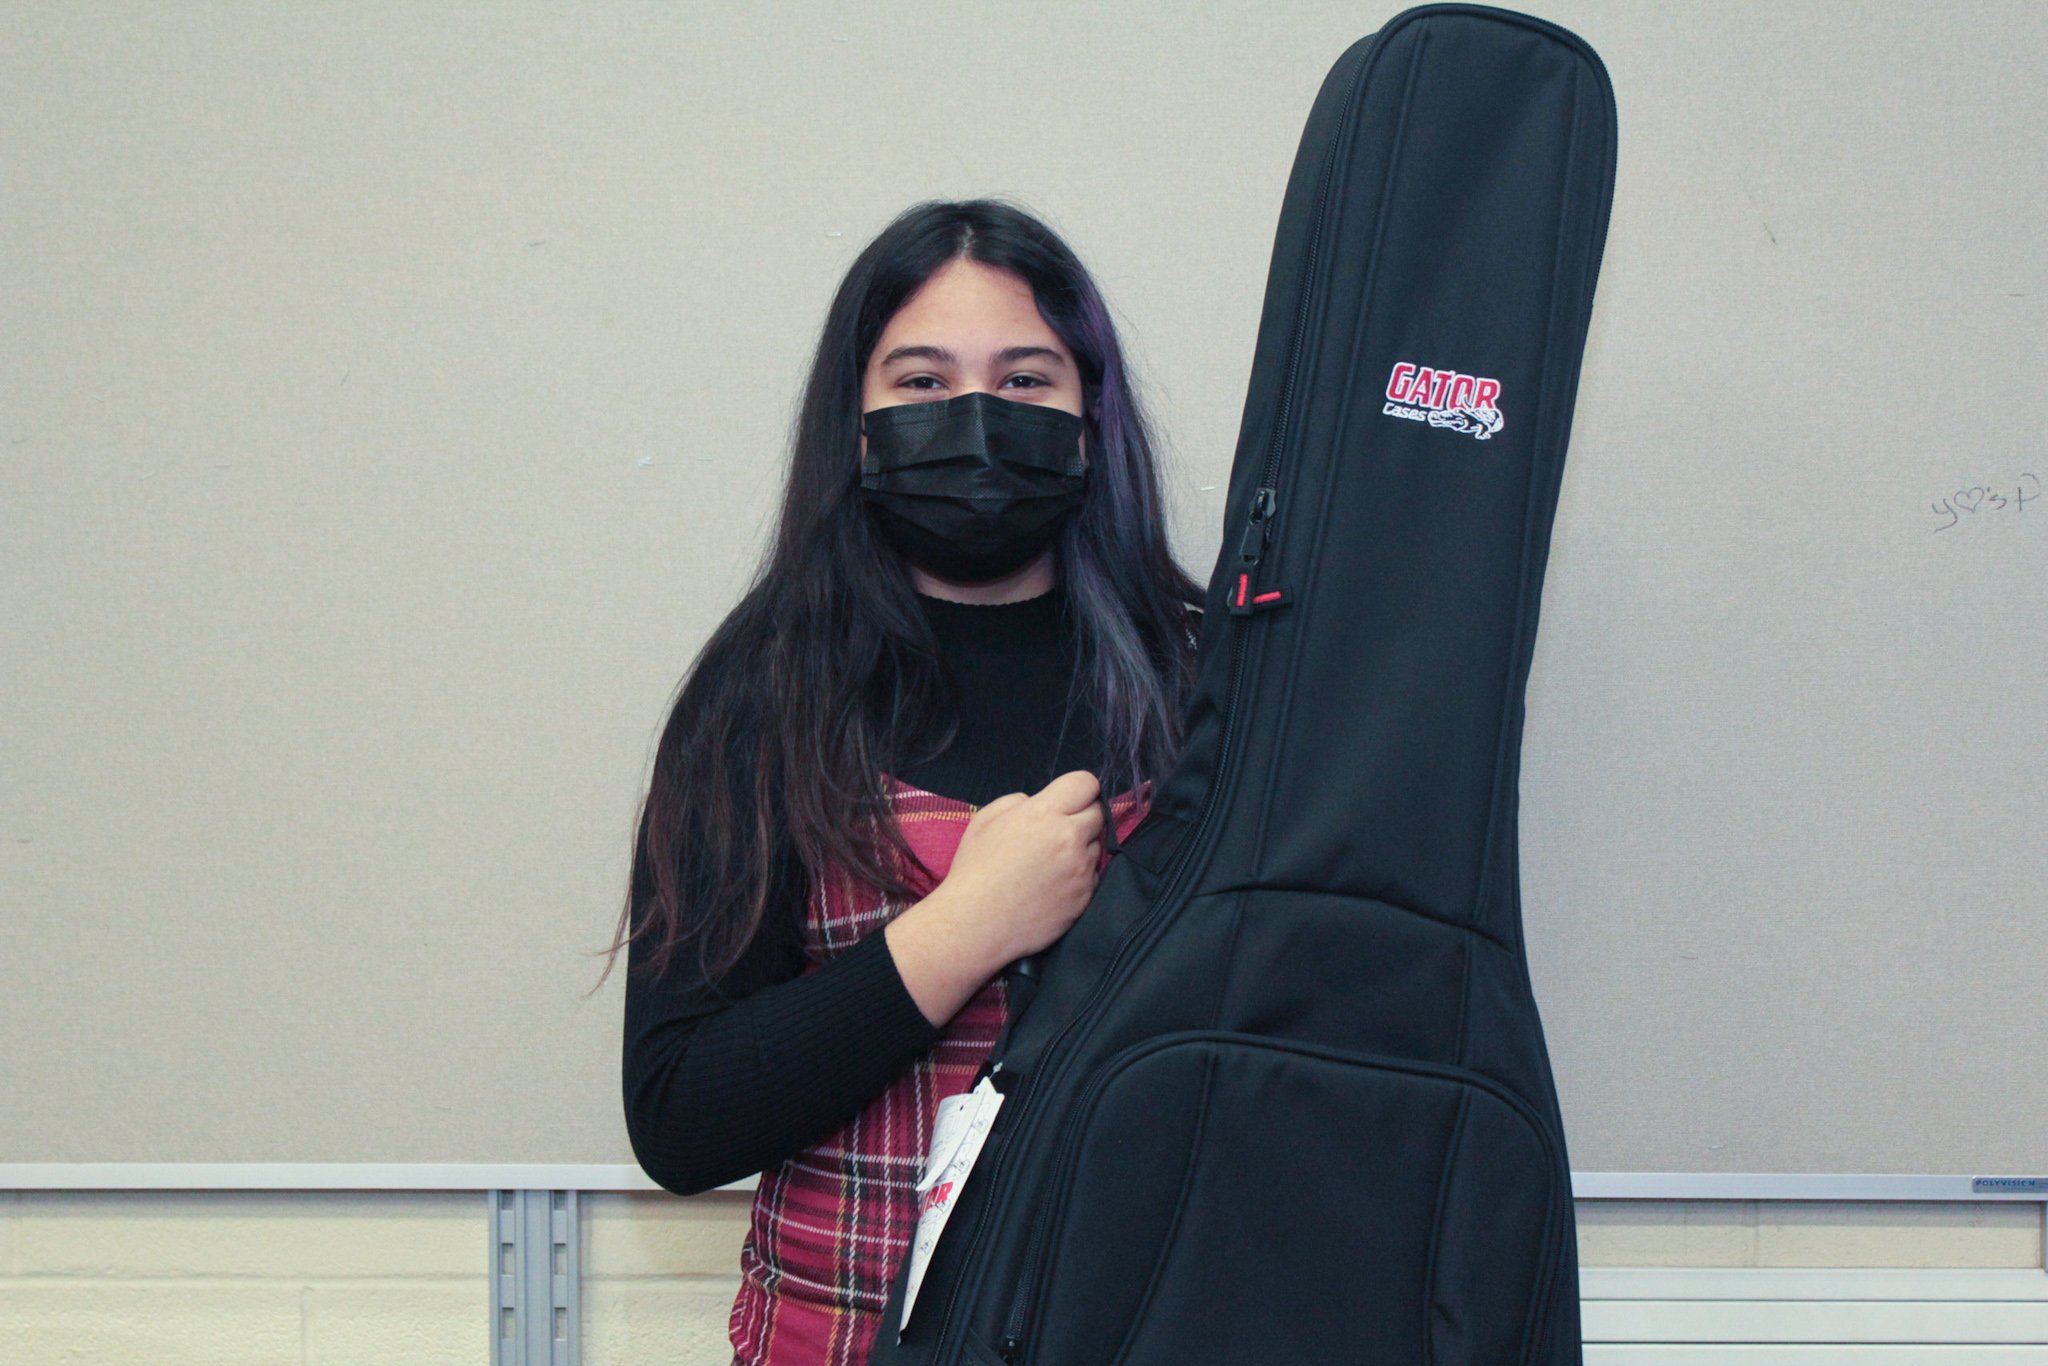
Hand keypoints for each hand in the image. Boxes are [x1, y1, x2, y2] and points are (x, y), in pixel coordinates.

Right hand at [940, 769, 1105, 966]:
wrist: (975, 924)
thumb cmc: (975, 870)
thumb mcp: (985, 820)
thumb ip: (1018, 801)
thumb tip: (1037, 804)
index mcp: (1044, 814)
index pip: (1086, 783)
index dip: (1078, 789)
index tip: (1068, 800)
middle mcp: (1070, 839)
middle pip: (1098, 813)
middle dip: (1081, 817)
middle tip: (1057, 832)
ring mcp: (1081, 870)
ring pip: (1097, 846)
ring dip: (1082, 848)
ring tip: (1050, 863)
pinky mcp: (1085, 898)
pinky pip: (1092, 876)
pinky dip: (1079, 876)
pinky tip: (1053, 885)